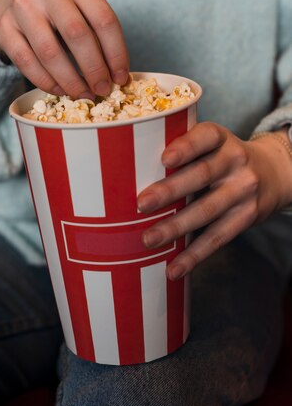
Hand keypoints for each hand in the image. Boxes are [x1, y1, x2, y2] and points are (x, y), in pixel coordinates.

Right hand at [0, 0, 129, 98]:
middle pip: (78, 35)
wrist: (7, 6)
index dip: (116, 53)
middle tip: (103, 90)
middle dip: (94, 69)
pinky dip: (46, 82)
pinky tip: (59, 91)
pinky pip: (26, 62)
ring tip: (82, 95)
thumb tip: (117, 77)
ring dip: (70, 80)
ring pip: (50, 52)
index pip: (104, 19)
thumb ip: (96, 36)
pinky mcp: (4, 27)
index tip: (121, 78)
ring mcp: (23, 6)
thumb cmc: (52, 14)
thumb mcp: (77, 12)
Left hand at [137, 122, 291, 279]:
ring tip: (148, 239)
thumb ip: (184, 149)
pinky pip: (218, 237)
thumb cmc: (224, 158)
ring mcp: (243, 190)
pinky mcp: (247, 217)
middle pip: (201, 175)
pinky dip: (194, 255)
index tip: (164, 158)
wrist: (275, 173)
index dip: (186, 147)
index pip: (205, 136)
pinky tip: (174, 268)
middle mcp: (235, 161)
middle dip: (170, 190)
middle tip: (141, 203)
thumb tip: (130, 169)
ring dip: (176, 227)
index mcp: (221, 138)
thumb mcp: (213, 143)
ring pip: (207, 210)